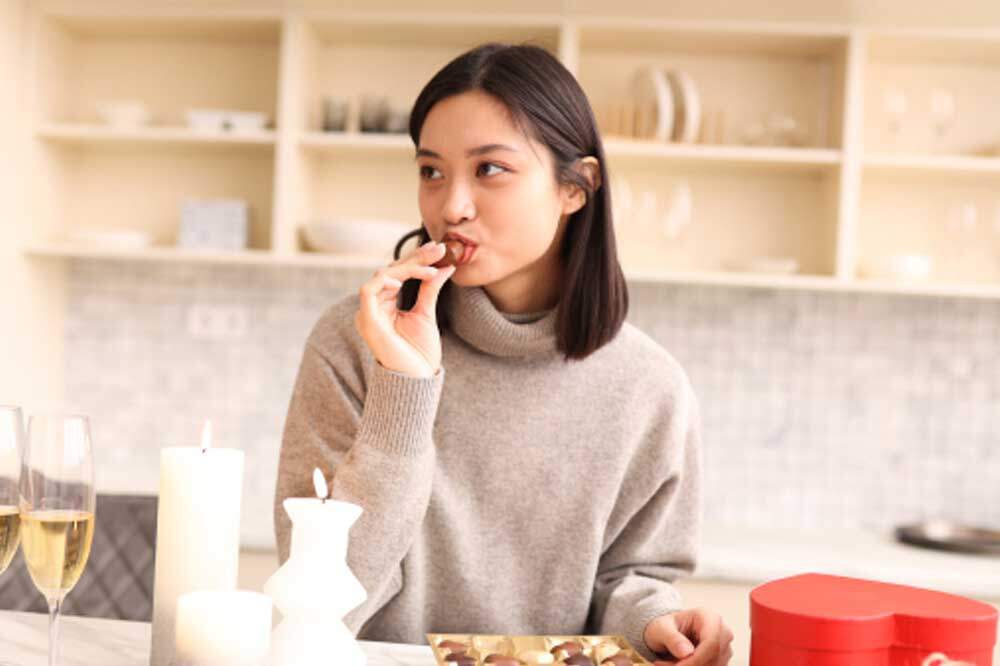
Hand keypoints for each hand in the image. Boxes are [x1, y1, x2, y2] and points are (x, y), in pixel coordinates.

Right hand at [354, 241, 455, 377]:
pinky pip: (368, 291)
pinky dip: (384, 282)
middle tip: (438, 249)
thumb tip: (445, 267)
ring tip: (430, 269)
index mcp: (385, 305)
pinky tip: (403, 282)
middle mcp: (374, 307)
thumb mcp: (426, 314)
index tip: (438, 249)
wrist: (416, 381)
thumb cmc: (419, 354)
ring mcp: (369, 314)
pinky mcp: (367, 321)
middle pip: (390, 271)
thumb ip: (430, 289)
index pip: (398, 274)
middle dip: (415, 258)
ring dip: (406, 268)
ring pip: (381, 276)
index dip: (416, 259)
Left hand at [643, 608, 733, 664]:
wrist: (668, 634)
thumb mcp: (661, 628)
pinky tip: (680, 664)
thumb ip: (672, 638)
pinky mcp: (722, 659)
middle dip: (692, 665)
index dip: (696, 659)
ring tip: (670, 663)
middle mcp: (722, 631)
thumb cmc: (665, 627)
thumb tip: (686, 652)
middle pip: (714, 657)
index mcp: (709, 617)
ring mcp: (724, 647)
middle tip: (668, 665)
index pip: (711, 642)